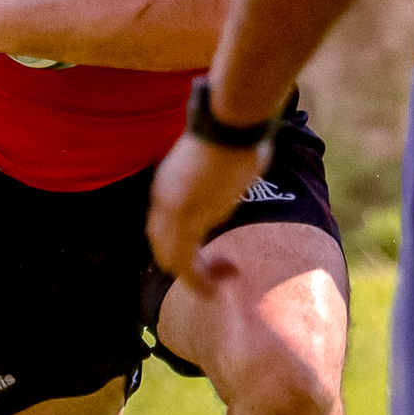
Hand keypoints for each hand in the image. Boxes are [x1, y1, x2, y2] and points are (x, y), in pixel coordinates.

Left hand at [146, 132, 267, 289]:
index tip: (209, 251)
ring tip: (216, 288)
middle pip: (162, 245)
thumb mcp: (226, 154)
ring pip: (170, 258)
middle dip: (185, 266)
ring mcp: (173, 212)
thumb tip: (251, 156)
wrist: (230, 125)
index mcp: (169, 184)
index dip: (182, 244)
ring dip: (194, 278)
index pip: (163, 226)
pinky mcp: (185, 222)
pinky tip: (214, 289)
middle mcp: (164, 200)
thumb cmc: (237, 131)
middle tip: (219, 270)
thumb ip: (228, 168)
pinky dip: (196, 282)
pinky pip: (183, 263)